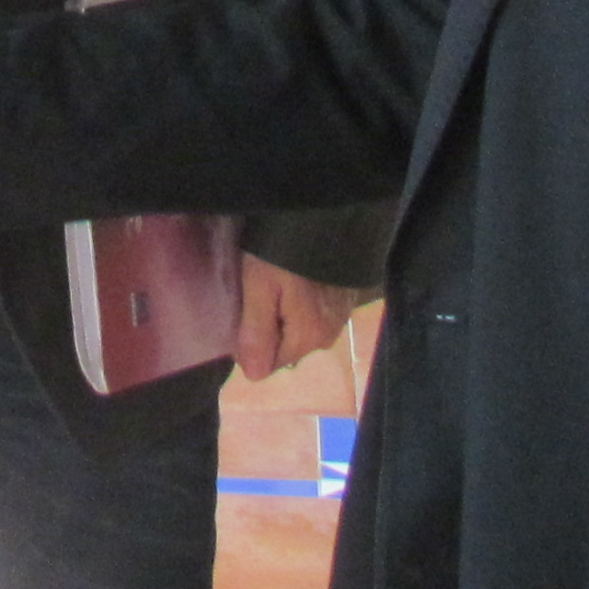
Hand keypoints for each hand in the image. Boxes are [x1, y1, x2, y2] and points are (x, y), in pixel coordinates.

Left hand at [232, 258, 361, 378]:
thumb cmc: (283, 250)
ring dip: (285, 313)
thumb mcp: (259, 286)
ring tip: (275, 281)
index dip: (250, 342)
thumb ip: (256, 333)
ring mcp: (340, 317)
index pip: (269, 364)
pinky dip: (302, 302)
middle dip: (269, 327)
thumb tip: (253, 376)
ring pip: (299, 330)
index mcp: (309, 338)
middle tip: (258, 291)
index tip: (243, 310)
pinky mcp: (345, 299)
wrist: (327, 212)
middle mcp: (329, 335)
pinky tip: (296, 277)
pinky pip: (314, 314)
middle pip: (286, 347)